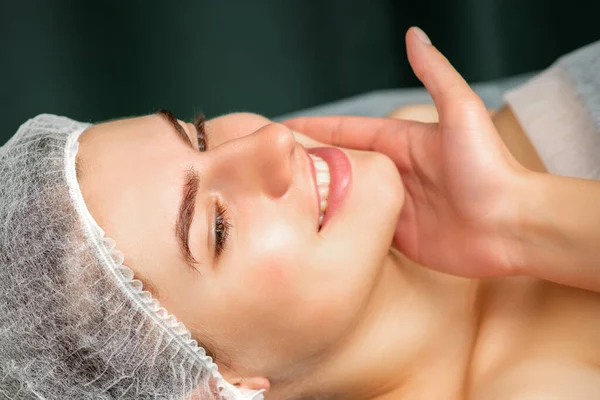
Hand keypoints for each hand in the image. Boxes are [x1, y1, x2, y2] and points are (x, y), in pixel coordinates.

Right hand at [285, 27, 526, 277]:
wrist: (514, 226)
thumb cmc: (489, 168)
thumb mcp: (461, 112)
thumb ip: (435, 75)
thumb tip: (413, 35)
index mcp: (401, 143)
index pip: (347, 132)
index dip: (315, 129)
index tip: (281, 129)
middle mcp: (393, 173)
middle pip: (340, 166)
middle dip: (306, 164)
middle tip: (268, 167)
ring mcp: (393, 206)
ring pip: (345, 198)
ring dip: (316, 198)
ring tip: (279, 199)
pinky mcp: (397, 236)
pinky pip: (360, 230)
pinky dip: (337, 228)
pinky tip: (312, 229)